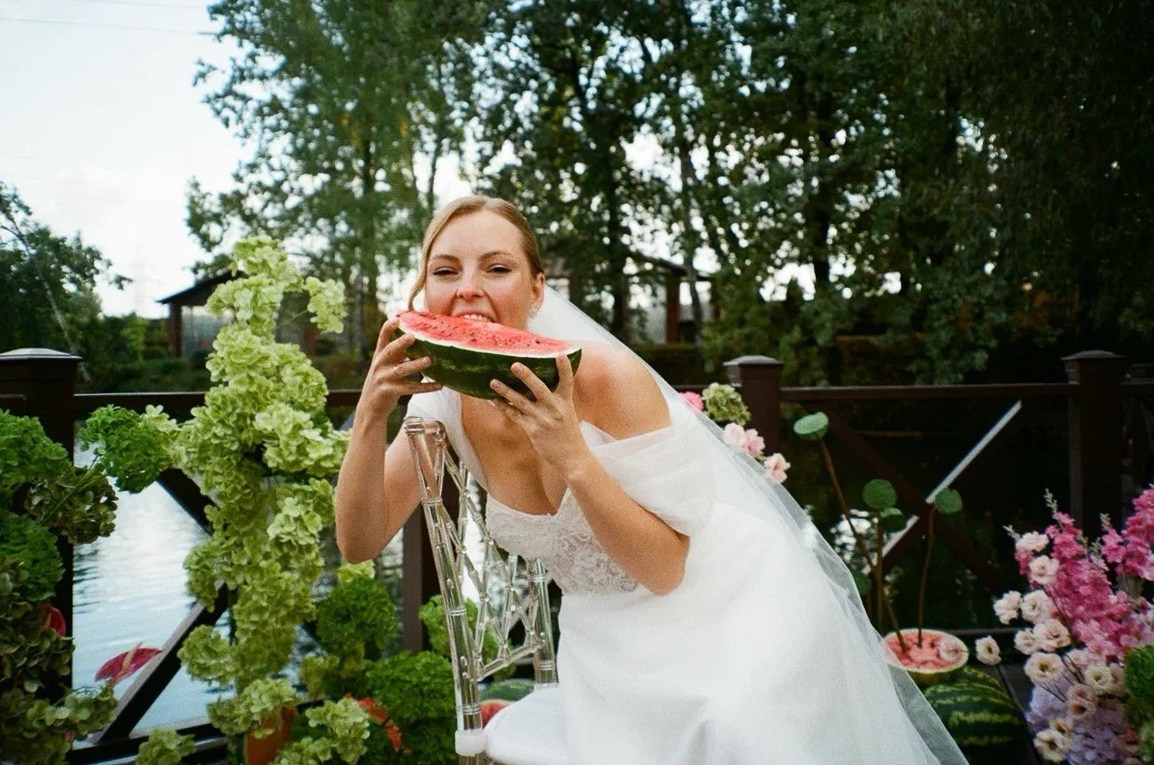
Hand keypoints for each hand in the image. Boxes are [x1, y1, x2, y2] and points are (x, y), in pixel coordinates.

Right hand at [360, 317, 441, 415]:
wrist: (369, 407)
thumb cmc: (383, 381)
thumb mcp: (386, 365)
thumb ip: (398, 353)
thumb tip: (418, 338)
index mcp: (379, 355)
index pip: (382, 338)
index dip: (388, 327)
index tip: (397, 318)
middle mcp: (380, 365)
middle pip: (390, 350)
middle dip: (401, 343)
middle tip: (413, 336)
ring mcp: (384, 378)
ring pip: (401, 370)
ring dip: (416, 365)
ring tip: (429, 360)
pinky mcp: (390, 392)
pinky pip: (410, 388)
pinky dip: (426, 387)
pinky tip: (439, 385)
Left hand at [490, 353, 586, 474]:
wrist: (572, 457)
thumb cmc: (568, 434)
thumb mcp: (568, 412)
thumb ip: (557, 398)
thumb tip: (540, 384)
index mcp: (566, 402)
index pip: (567, 381)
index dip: (564, 368)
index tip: (560, 354)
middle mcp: (555, 409)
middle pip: (540, 389)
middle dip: (526, 376)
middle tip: (514, 364)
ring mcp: (543, 419)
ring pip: (521, 401)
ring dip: (506, 391)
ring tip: (493, 381)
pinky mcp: (533, 430)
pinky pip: (515, 415)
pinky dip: (503, 407)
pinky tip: (494, 400)